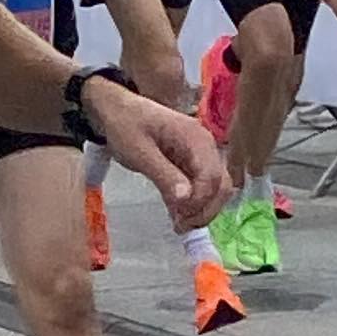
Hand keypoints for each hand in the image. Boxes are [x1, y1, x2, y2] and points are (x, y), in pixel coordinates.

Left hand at [89, 83, 226, 228]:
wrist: (115, 109)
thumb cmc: (125, 125)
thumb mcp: (139, 152)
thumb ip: (164, 175)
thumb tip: (185, 200)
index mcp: (196, 138)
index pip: (212, 177)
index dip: (199, 202)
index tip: (179, 216)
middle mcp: (205, 146)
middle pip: (221, 186)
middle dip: (205, 210)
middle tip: (180, 226)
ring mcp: (201, 155)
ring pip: (215, 189)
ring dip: (201, 210)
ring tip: (178, 223)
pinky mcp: (192, 163)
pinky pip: (202, 187)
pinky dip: (194, 204)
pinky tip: (177, 214)